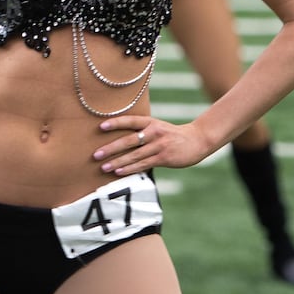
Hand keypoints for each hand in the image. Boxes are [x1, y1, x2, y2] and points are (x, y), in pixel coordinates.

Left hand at [93, 115, 211, 174]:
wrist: (197, 140)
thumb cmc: (172, 135)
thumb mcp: (158, 127)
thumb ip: (143, 131)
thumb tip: (121, 140)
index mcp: (151, 122)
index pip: (130, 121)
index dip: (115, 123)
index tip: (100, 126)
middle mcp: (154, 132)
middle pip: (129, 140)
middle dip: (111, 148)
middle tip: (96, 155)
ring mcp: (159, 145)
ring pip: (134, 155)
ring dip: (117, 162)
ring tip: (104, 167)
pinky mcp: (163, 158)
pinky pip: (143, 164)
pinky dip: (130, 169)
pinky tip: (119, 172)